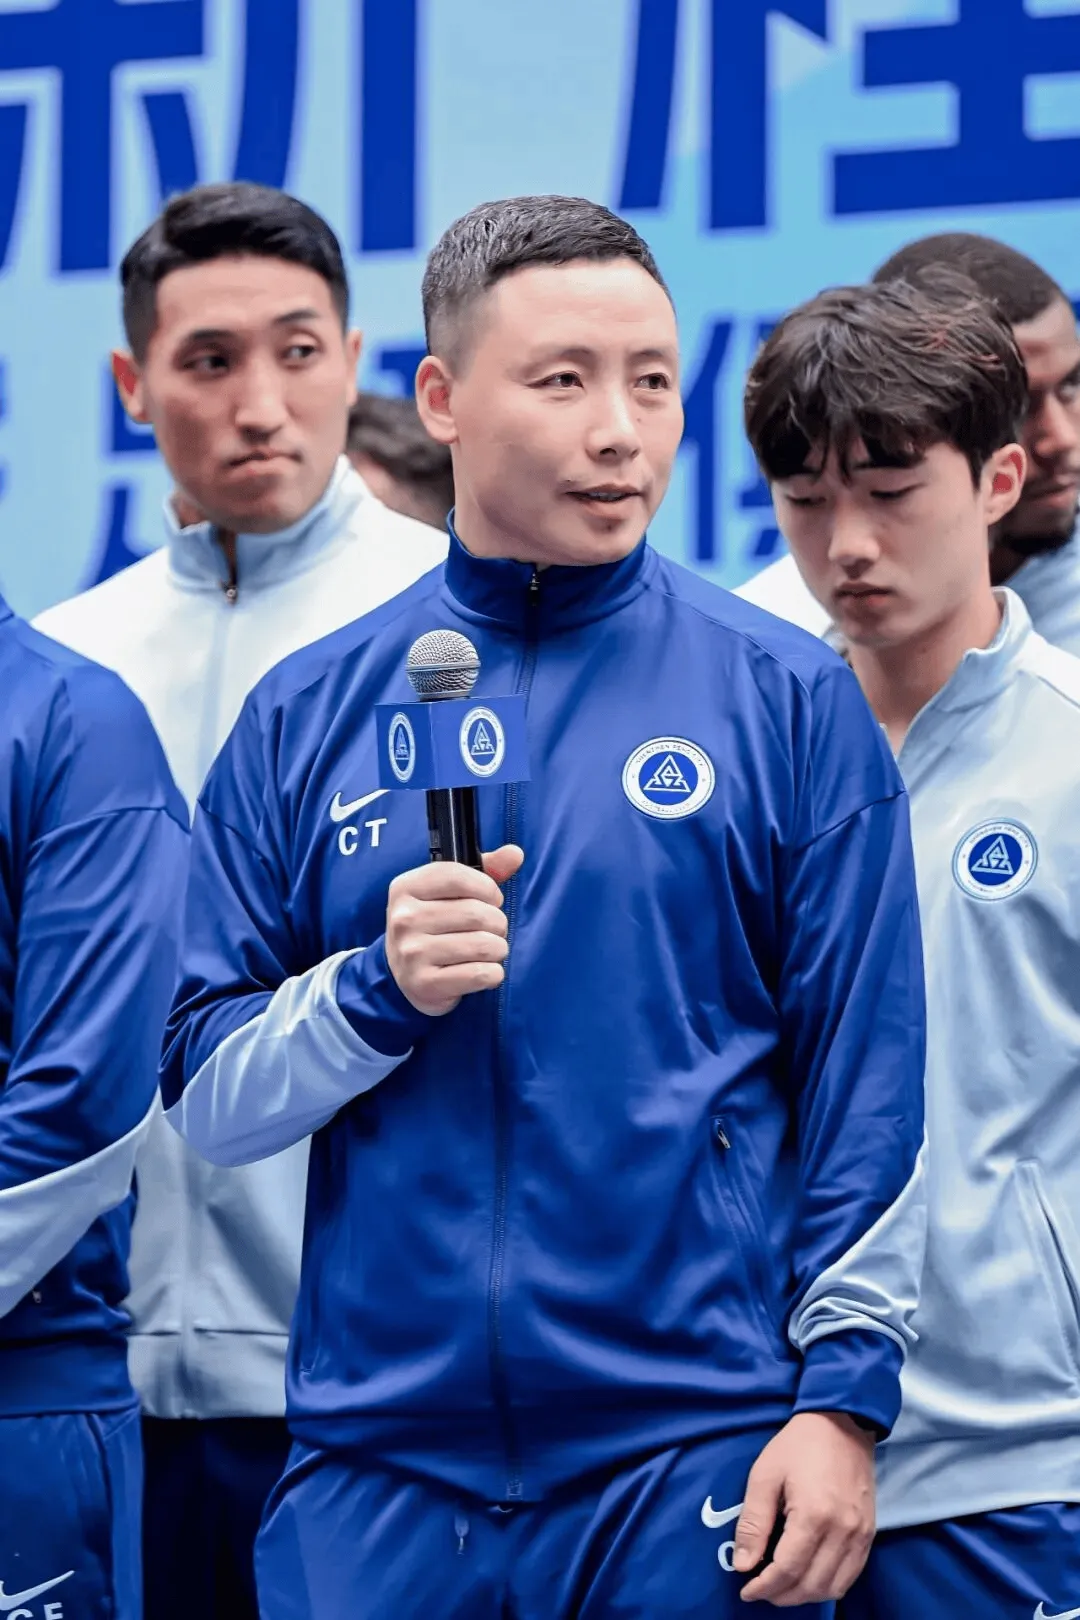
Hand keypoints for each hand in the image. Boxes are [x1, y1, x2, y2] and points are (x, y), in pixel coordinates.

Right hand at [386, 845, 524, 1015]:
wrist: (407, 975)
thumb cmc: (435, 925)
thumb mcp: (451, 892)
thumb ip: (486, 870)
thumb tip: (515, 853)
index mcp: (406, 888)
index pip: (458, 877)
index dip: (487, 888)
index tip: (492, 899)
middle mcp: (403, 919)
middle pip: (476, 913)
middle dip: (497, 923)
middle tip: (493, 930)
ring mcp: (411, 953)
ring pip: (483, 945)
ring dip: (498, 949)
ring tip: (490, 950)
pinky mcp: (424, 984)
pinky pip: (480, 975)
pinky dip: (493, 974)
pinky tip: (483, 971)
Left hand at [733, 1411, 874, 1606]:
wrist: (842, 1423)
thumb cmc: (798, 1446)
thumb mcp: (765, 1476)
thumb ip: (753, 1523)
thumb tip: (742, 1565)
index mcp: (814, 1515)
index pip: (788, 1569)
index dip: (764, 1587)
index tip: (746, 1590)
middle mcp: (843, 1531)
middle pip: (811, 1585)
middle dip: (782, 1595)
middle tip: (760, 1590)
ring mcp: (861, 1535)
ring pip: (833, 1587)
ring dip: (805, 1595)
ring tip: (781, 1588)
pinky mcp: (870, 1534)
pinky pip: (850, 1575)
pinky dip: (828, 1586)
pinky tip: (809, 1578)